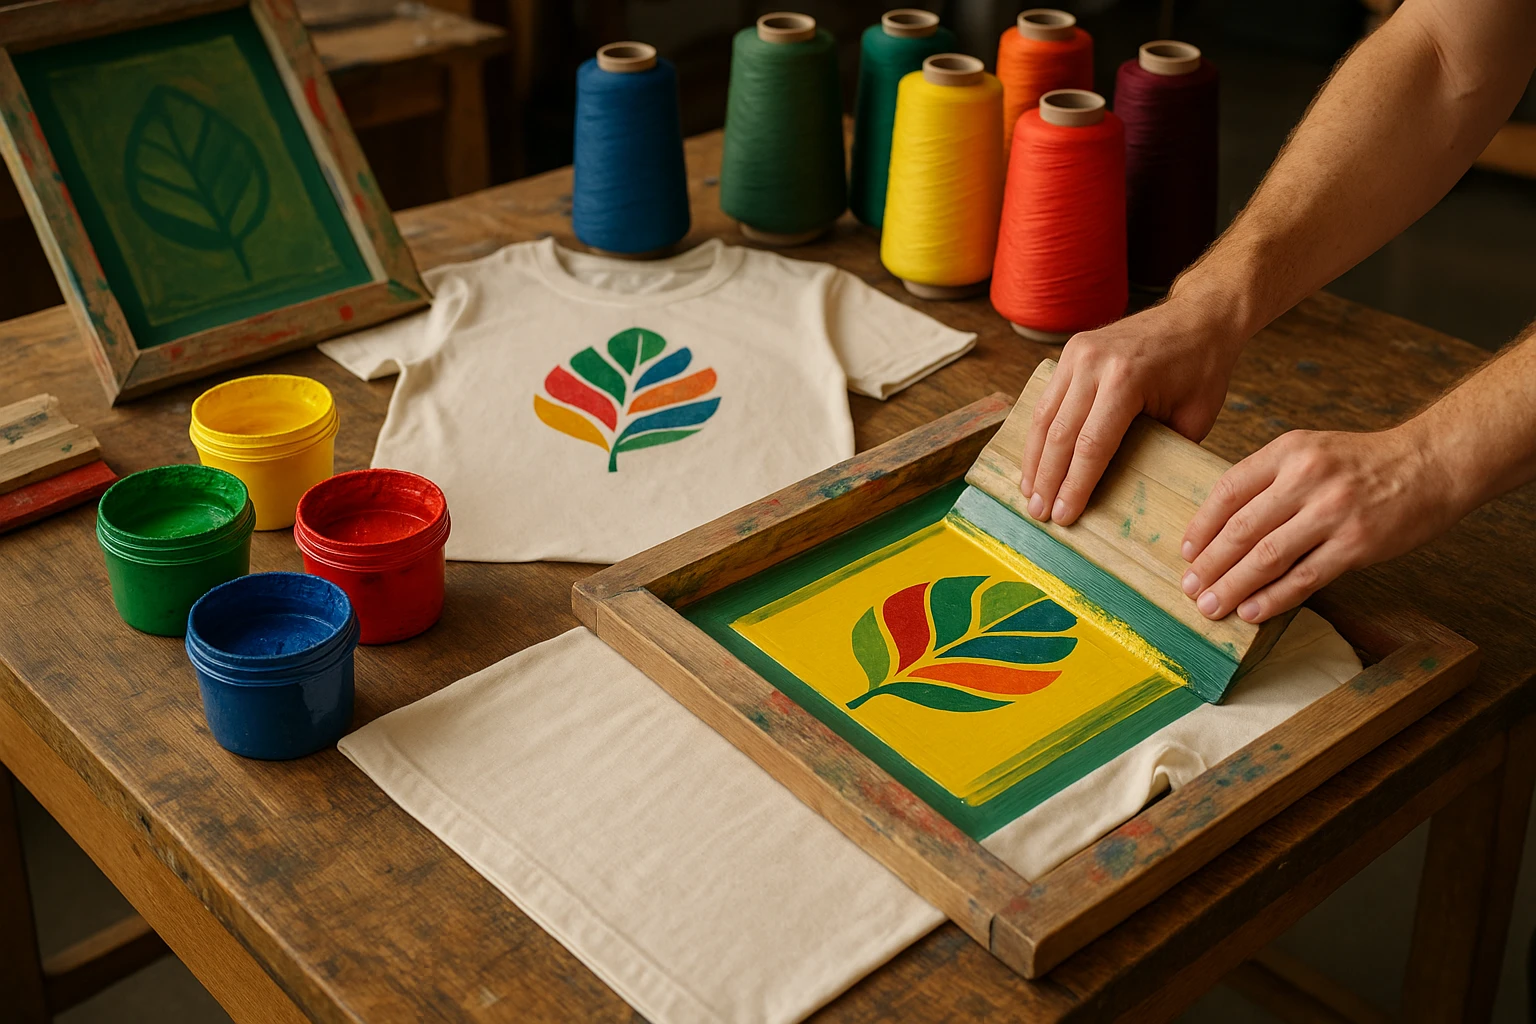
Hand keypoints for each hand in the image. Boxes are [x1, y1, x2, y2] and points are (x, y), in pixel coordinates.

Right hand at [1021, 298, 1243, 525]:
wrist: (1199, 315)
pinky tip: (1034, 461)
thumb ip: (1159, 451)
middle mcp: (1094, 363)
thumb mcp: (1194, 417)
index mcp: (1126, 379)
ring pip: (1043, 417)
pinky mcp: (1070, 350)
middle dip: (1047, 479)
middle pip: (1060, 434)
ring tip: (1029, 493)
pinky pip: (1046, 399)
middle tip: (1039, 514)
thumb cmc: (1203, 368)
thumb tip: (1129, 490)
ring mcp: (1077, 352)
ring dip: (1033, 459)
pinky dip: (1038, 434)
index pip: (1092, 445)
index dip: (1075, 485)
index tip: (1064, 516)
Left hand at [1180, 423, 1460, 622]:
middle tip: (1189, 588)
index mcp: (1288, 452)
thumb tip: (1222, 528)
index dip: (1201, 525)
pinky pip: (1305, 577)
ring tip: (1211, 606)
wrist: (1433, 463)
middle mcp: (1306, 478)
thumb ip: (1270, 481)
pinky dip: (1274, 598)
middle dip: (1210, 563)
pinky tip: (1252, 612)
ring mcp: (1333, 511)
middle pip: (1242, 528)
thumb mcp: (1311, 452)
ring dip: (1234, 585)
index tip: (1185, 551)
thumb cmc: (1364, 463)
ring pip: (1268, 556)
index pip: (1228, 491)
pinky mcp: (1357, 543)